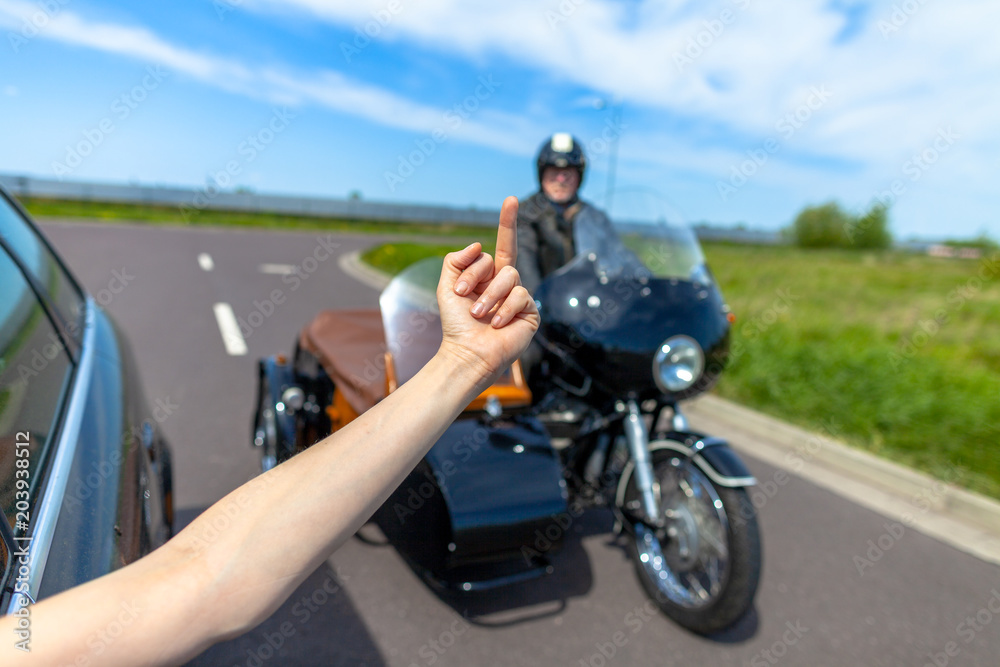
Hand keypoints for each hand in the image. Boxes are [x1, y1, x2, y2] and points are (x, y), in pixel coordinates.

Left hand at [436, 196, 538, 385]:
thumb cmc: (456, 323)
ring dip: (489, 296)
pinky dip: (505, 309)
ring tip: (478, 314)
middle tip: (460, 295)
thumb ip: (456, 261)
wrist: (467, 353)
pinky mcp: (530, 313)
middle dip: (477, 275)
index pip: (502, 244)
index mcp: (491, 275)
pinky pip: (521, 296)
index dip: (507, 222)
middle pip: (503, 259)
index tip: (511, 199)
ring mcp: (521, 298)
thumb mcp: (446, 286)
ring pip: (510, 277)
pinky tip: (497, 323)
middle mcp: (508, 283)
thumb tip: (479, 245)